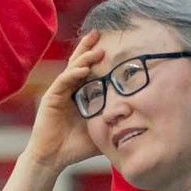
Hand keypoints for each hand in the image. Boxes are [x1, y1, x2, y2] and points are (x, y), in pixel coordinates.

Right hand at [27, 34, 106, 173]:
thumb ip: (115, 125)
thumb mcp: (101, 132)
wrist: (53, 159)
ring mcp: (59, 93)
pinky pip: (63, 82)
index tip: (110, 44)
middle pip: (79, 62)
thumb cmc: (76, 147)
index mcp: (79, 94)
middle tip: (99, 32)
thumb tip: (139, 125)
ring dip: (84, 57)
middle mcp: (69, 90)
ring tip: (97, 49)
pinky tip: (83, 68)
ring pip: (72, 69)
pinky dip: (73, 74)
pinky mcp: (51, 98)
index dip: (96, 57)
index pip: (89, 70)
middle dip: (88, 47)